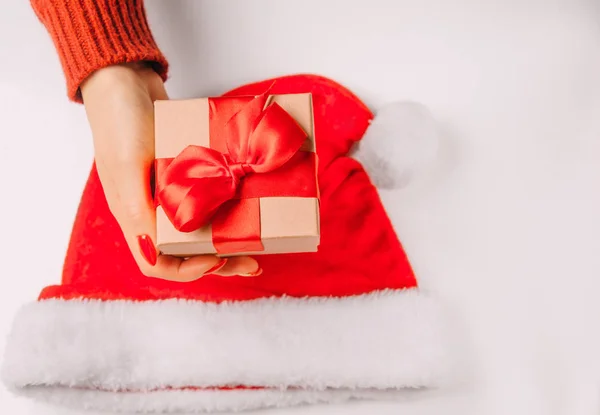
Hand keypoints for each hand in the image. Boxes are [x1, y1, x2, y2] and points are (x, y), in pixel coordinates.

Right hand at [80, 63, 260, 280]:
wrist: (126, 79)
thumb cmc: (120, 122)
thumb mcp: (127, 167)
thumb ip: (138, 211)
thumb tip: (152, 254)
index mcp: (134, 216)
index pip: (158, 263)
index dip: (188, 271)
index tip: (217, 259)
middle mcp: (153, 210)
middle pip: (187, 250)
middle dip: (220, 259)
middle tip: (253, 261)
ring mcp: (171, 191)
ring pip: (203, 227)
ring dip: (229, 237)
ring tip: (259, 241)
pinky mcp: (186, 172)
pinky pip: (209, 197)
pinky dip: (229, 205)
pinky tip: (251, 203)